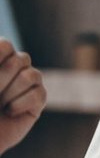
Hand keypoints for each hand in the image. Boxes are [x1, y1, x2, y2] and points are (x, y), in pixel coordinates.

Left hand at [0, 40, 45, 156]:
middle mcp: (12, 69)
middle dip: (3, 78)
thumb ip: (1, 69)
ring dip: (11, 92)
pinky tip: (9, 112)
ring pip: (33, 75)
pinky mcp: (38, 101)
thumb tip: (19, 64)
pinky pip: (39, 94)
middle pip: (21, 59)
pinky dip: (20, 104)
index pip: (5, 45)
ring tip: (0, 104)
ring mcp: (26, 85)